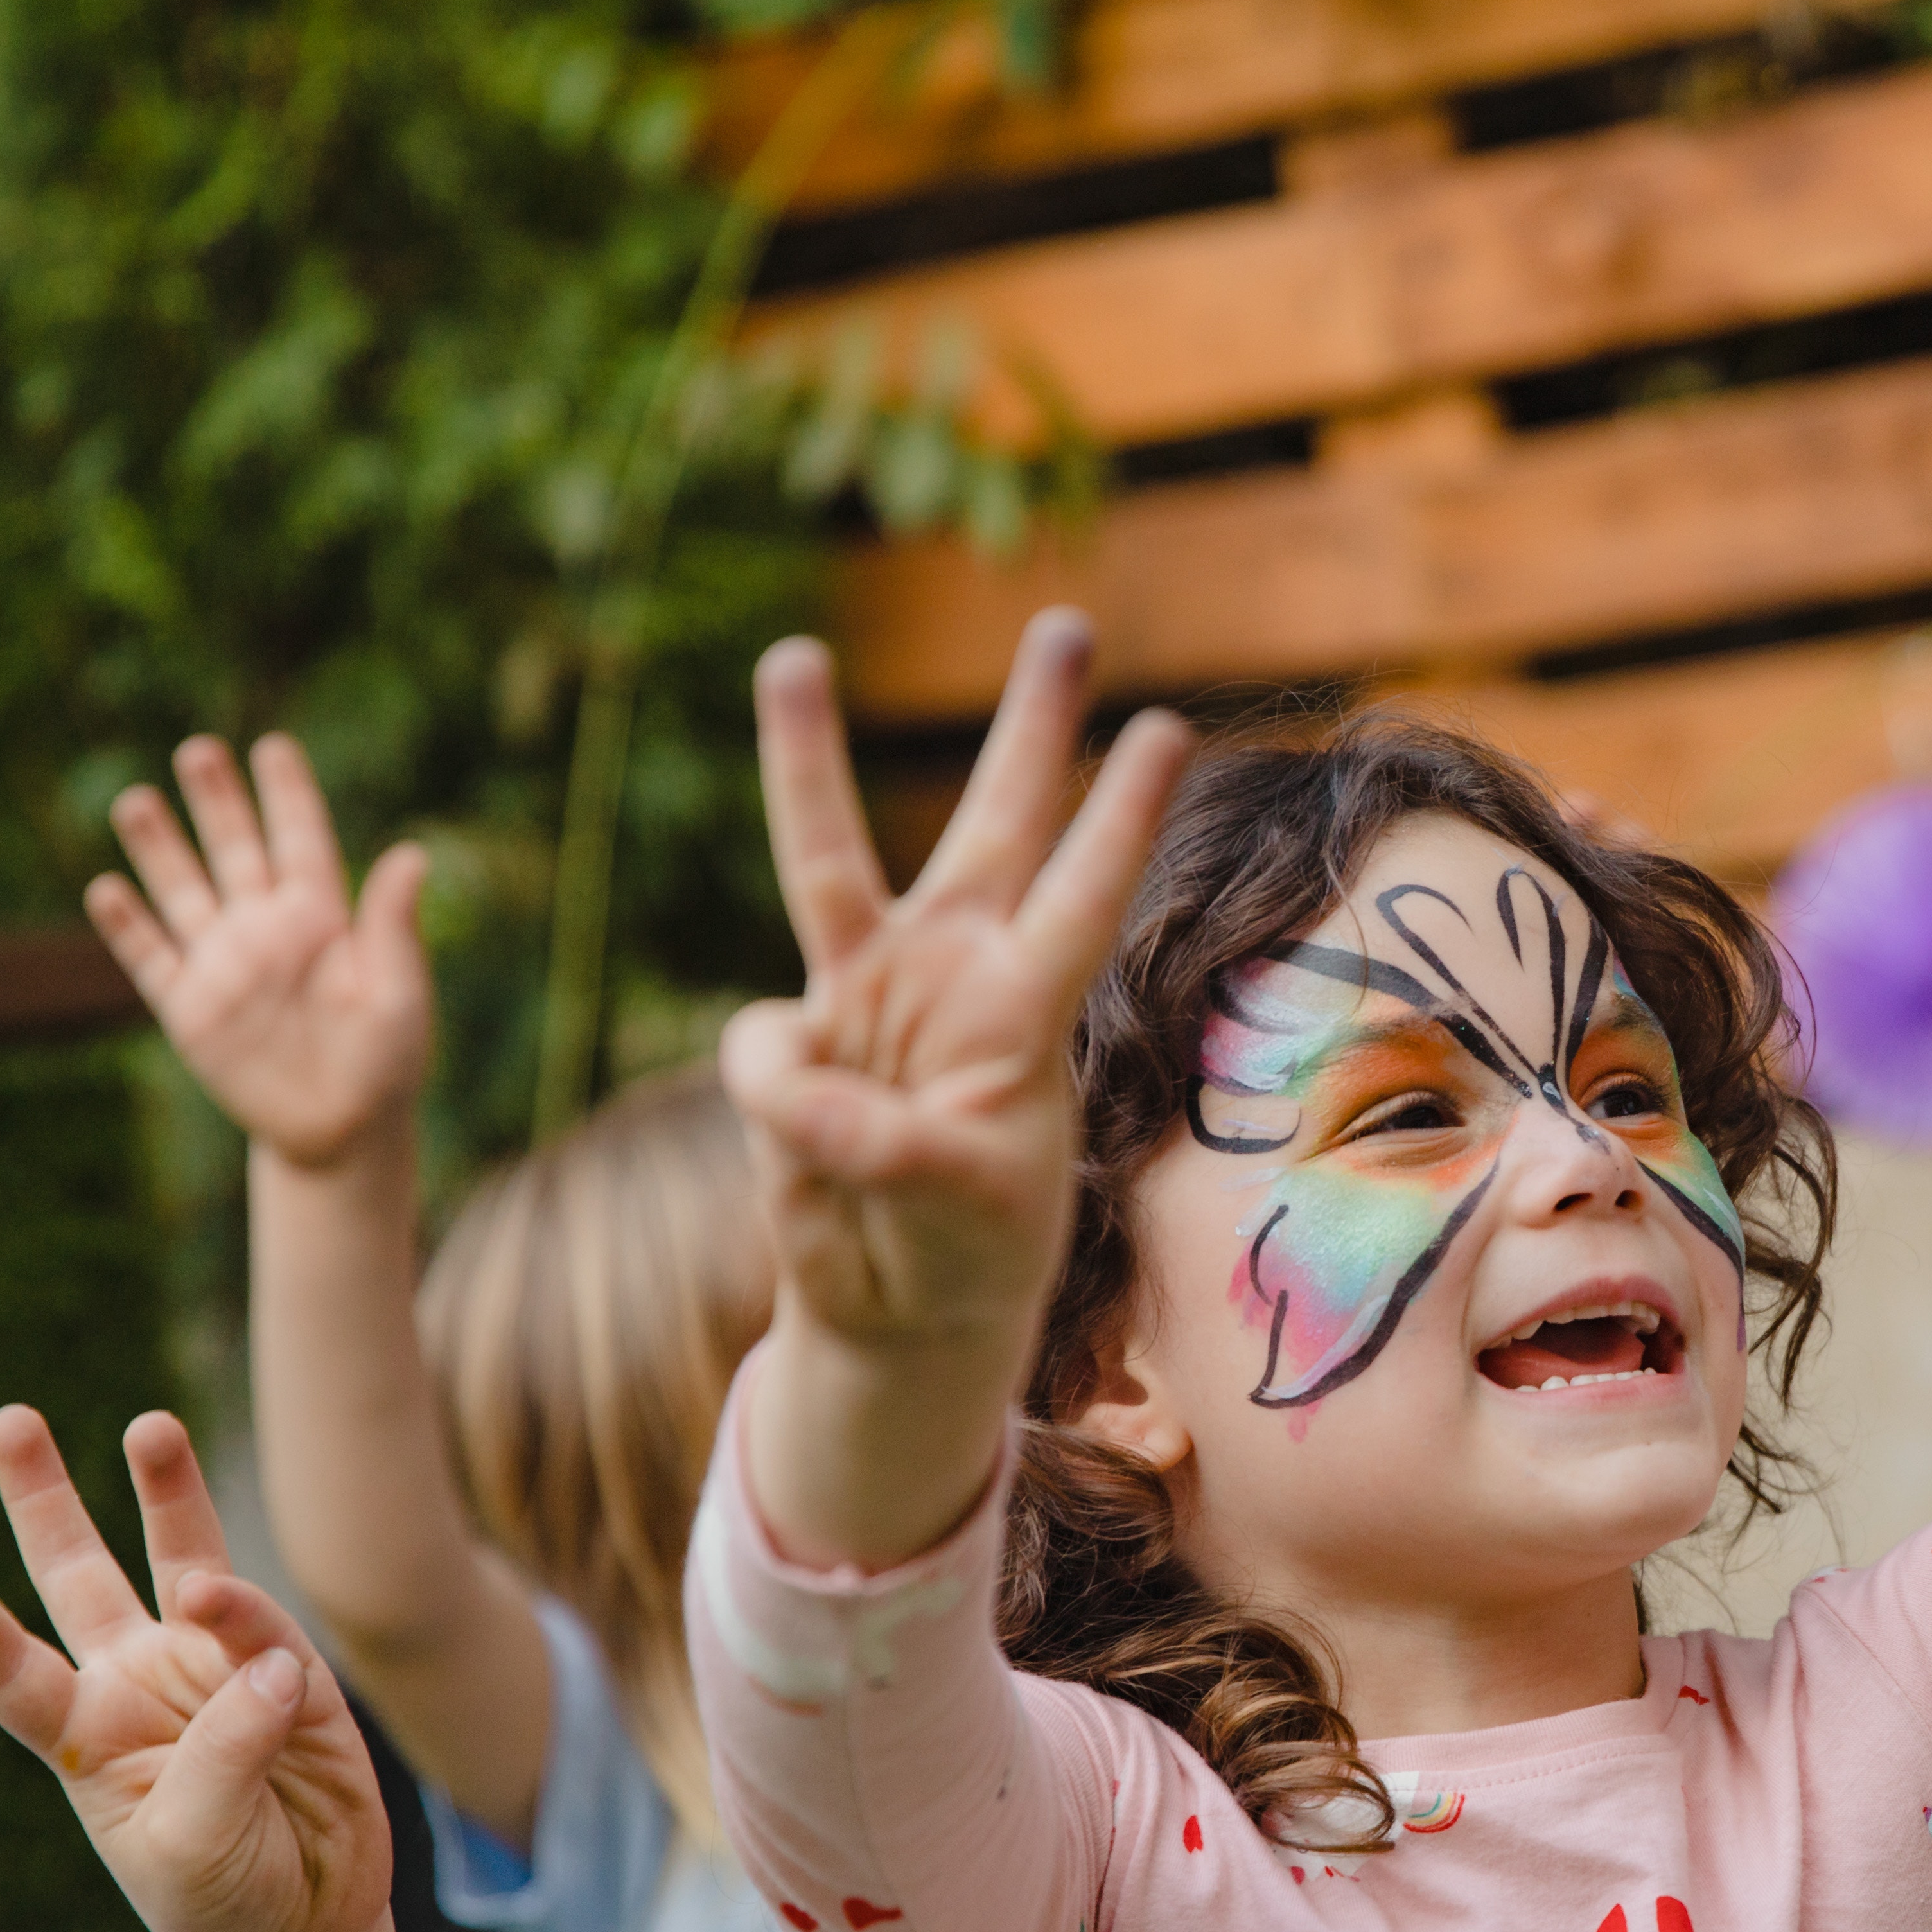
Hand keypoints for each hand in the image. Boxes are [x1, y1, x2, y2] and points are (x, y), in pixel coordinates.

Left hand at [0, 1408, 393, 1931]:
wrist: (305, 1928)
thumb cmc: (220, 1899)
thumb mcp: (191, 1849)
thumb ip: (220, 1753)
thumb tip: (269, 1665)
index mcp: (86, 1738)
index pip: (14, 1673)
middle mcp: (138, 1685)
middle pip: (77, 1575)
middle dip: (43, 1497)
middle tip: (10, 1418)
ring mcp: (212, 1670)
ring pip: (178, 1559)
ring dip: (164, 1491)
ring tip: (146, 1425)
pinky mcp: (288, 1674)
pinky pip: (263, 1627)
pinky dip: (253, 1621)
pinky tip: (259, 1652)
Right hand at [88, 737, 429, 1172]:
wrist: (342, 1129)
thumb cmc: (386, 1059)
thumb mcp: (398, 991)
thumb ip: (395, 924)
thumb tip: (415, 853)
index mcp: (323, 918)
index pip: (301, 840)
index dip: (287, 794)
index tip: (272, 746)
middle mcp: (267, 930)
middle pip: (235, 851)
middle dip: (216, 802)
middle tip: (198, 749)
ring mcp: (224, 966)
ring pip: (183, 891)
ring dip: (160, 849)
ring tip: (136, 800)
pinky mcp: (190, 1009)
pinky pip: (152, 958)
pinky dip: (128, 926)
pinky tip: (106, 887)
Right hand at [720, 613, 1191, 1365]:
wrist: (897, 1310)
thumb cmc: (966, 1256)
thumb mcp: (952, 1209)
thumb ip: (875, 1143)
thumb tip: (786, 1079)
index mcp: (1025, 1012)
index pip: (1084, 894)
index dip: (1117, 816)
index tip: (1169, 726)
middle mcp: (954, 975)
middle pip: (994, 825)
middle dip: (1032, 728)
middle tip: (1070, 621)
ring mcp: (869, 997)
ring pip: (831, 859)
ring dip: (807, 754)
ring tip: (794, 651)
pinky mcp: (794, 1041)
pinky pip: (762, 1050)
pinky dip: (774, 1101)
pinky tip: (810, 1158)